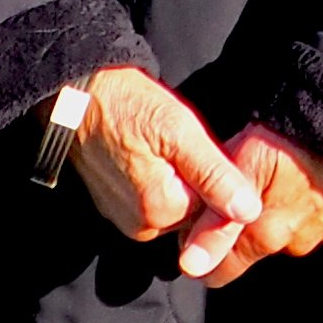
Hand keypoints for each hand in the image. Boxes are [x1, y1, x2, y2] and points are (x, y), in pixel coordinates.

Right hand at [63, 68, 268, 279]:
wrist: (74, 96)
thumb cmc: (126, 105)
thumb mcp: (180, 131)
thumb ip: (215, 176)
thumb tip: (248, 212)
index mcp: (161, 212)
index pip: (216, 209)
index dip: (221, 177)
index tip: (204, 147)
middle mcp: (142, 227)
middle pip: (194, 210)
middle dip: (199, 179)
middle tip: (182, 141)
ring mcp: (125, 220)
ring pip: (175, 205)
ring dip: (180, 179)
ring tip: (163, 144)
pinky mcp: (115, 208)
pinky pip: (152, 201)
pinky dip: (159, 180)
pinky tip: (150, 152)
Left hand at [212, 123, 322, 272]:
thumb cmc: (287, 138)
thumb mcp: (240, 171)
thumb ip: (214, 224)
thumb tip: (191, 267)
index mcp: (264, 236)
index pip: (220, 272)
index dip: (202, 249)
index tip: (198, 222)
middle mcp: (294, 243)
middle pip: (252, 250)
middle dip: (240, 228)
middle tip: (238, 188)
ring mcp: (322, 230)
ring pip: (284, 233)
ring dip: (274, 214)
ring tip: (273, 176)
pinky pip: (314, 218)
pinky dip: (303, 204)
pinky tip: (299, 177)